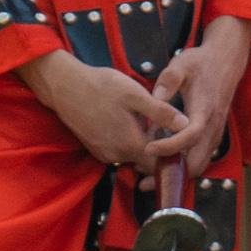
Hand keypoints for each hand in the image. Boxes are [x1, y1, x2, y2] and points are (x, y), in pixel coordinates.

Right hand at [16, 51, 185, 171]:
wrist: (64, 86)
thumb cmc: (101, 87)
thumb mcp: (136, 95)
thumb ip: (161, 112)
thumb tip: (186, 124)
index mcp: (131, 145)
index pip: (160, 163)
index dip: (173, 154)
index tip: (181, 140)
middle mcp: (117, 156)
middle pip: (147, 161)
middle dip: (159, 147)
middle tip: (165, 124)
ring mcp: (104, 154)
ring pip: (133, 155)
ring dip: (143, 142)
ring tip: (147, 120)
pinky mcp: (95, 148)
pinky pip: (119, 150)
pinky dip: (128, 141)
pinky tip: (130, 121)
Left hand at [148, 14, 250, 177]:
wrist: (226, 60)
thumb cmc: (201, 62)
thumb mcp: (180, 66)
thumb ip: (167, 81)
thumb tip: (154, 100)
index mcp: (204, 109)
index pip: (191, 135)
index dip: (170, 146)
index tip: (148, 148)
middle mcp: (213, 125)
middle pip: (198, 160)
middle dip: (172, 173)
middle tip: (144, 179)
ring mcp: (216, 131)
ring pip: (201, 163)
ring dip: (178, 174)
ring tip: (151, 177)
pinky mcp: (214, 133)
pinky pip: (202, 157)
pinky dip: (185, 167)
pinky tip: (166, 166)